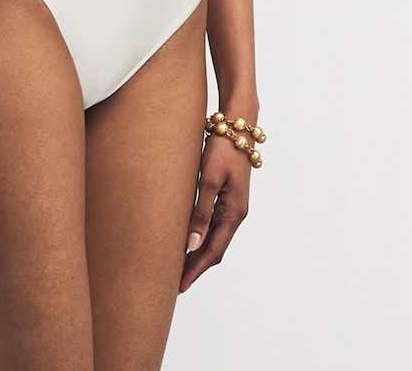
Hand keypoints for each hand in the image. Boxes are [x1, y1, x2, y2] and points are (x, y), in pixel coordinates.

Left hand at [179, 135, 251, 292]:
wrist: (237, 126)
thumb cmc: (223, 149)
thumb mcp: (209, 180)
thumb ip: (201, 212)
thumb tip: (192, 245)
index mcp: (234, 213)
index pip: (213, 250)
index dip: (196, 269)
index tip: (180, 285)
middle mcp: (235, 213)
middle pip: (215, 248)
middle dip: (196, 266)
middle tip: (175, 282)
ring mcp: (232, 205)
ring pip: (214, 237)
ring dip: (198, 253)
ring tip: (178, 265)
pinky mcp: (226, 195)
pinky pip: (213, 223)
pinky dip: (201, 236)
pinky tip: (188, 238)